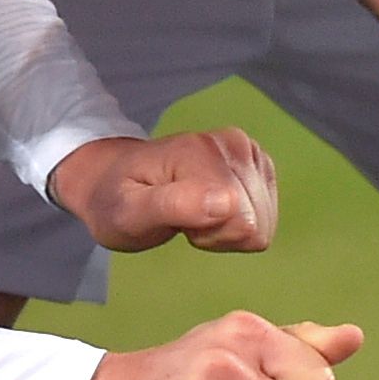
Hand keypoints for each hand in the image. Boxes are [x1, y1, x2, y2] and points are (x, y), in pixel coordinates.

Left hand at [52, 127, 278, 254]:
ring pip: (263, 221)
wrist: (112, 178)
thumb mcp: (129, 213)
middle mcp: (232, 144)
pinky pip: (265, 215)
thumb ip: (175, 206)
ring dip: (226, 228)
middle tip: (181, 218)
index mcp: (200, 152)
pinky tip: (207, 209)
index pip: (241, 222)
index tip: (177, 222)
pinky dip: (235, 223)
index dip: (209, 235)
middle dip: (218, 232)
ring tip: (190, 213)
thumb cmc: (115, 200)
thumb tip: (229, 203)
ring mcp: (247, 150)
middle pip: (255, 222)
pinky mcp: (257, 163)